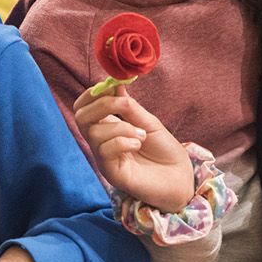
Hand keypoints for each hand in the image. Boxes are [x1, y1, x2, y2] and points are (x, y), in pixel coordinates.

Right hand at [73, 85, 192, 210]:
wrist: (180, 177)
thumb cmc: (164, 150)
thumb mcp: (148, 122)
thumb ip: (130, 107)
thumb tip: (114, 84)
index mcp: (108, 127)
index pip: (84, 107)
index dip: (93, 94)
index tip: (113, 85)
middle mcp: (101, 142)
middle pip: (80, 117)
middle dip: (102, 104)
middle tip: (125, 105)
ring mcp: (104, 158)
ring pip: (93, 133)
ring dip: (121, 127)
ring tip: (141, 134)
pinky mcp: (111, 173)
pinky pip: (104, 151)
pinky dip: (122, 141)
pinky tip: (137, 144)